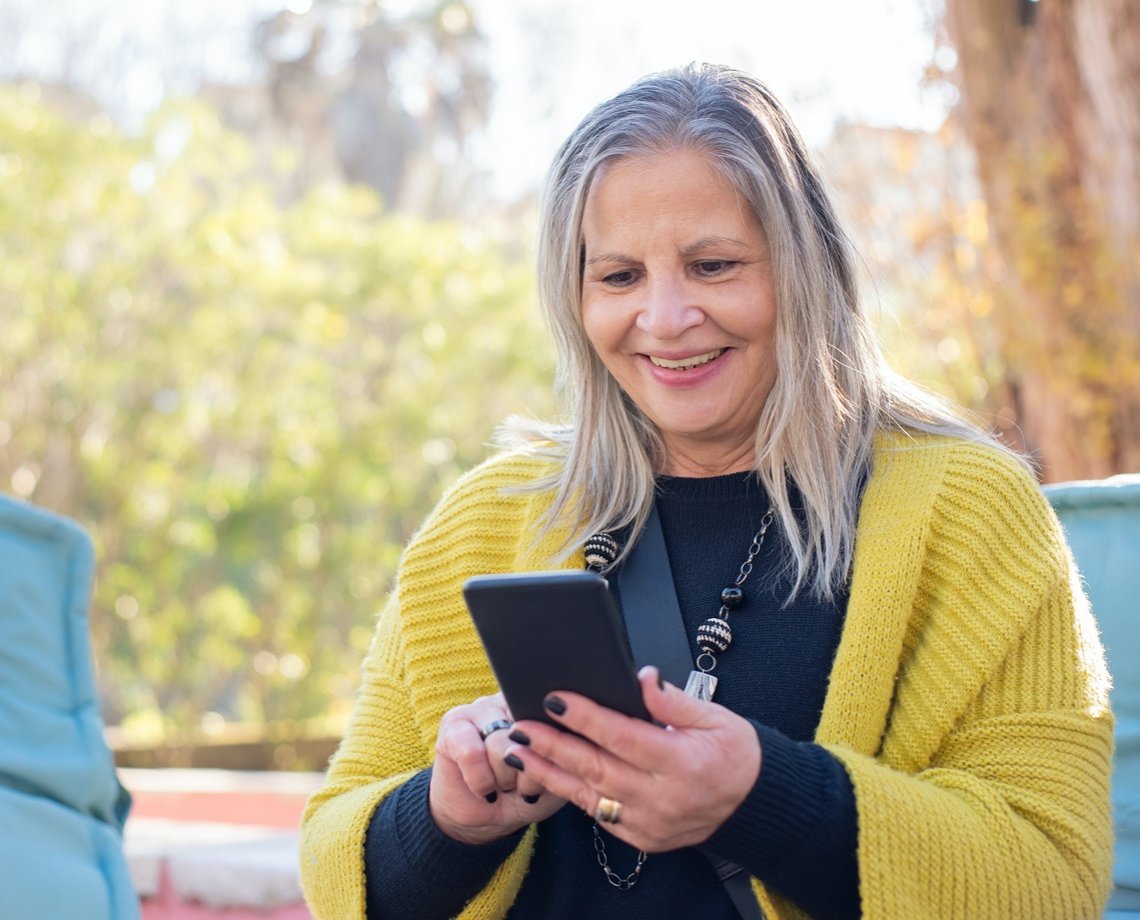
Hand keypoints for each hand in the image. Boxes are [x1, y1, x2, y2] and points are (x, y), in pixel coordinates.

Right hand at [429, 692, 566, 844]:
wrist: (487, 818)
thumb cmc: (527, 793)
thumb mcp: (556, 776)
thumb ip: (563, 750)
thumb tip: (565, 729)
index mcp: (540, 705)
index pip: (552, 716)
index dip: (551, 753)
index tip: (547, 772)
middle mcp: (509, 699)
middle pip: (527, 733)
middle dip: (527, 772)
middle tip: (521, 784)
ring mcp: (479, 708)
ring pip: (499, 744)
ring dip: (504, 779)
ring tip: (504, 785)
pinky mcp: (452, 725)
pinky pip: (472, 753)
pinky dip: (481, 781)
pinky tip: (485, 789)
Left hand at [500, 667, 760, 852]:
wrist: (754, 804)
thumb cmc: (736, 755)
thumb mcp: (716, 717)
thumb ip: (673, 700)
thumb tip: (641, 677)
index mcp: (682, 763)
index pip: (622, 736)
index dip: (586, 717)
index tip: (555, 699)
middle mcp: (663, 798)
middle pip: (597, 768)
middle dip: (553, 745)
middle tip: (520, 724)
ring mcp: (650, 823)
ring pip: (589, 795)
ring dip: (550, 771)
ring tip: (518, 749)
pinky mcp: (642, 837)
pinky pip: (599, 813)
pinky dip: (572, 792)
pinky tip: (548, 773)